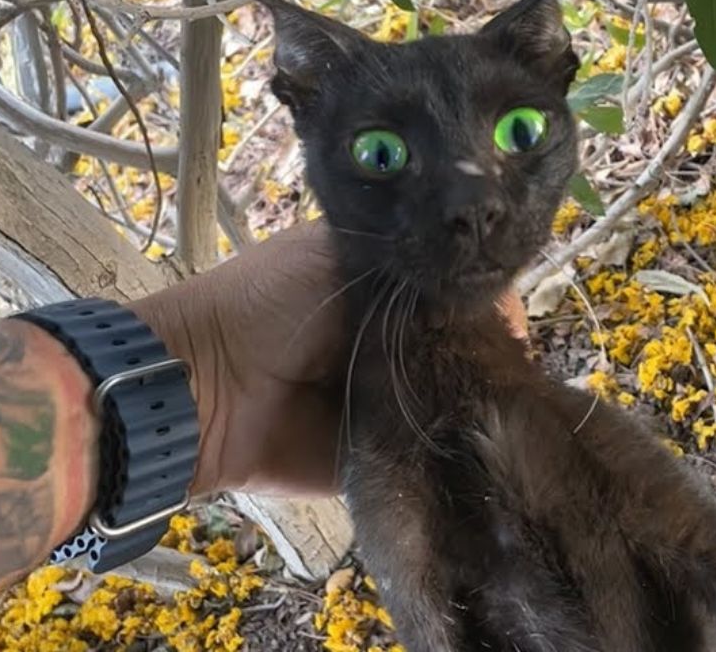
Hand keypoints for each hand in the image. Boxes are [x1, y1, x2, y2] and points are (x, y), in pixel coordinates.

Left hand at [129, 222, 526, 495]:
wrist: (203, 386)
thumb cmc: (265, 305)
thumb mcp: (341, 258)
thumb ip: (413, 275)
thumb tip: (492, 300)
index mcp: (386, 292)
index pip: (459, 297)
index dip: (488, 306)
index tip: (511, 323)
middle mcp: (395, 346)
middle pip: (465, 350)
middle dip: (488, 358)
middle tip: (510, 369)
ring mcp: (391, 403)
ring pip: (454, 401)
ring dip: (473, 403)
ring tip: (500, 403)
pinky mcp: (379, 457)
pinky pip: (426, 454)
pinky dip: (448, 448)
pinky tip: (477, 439)